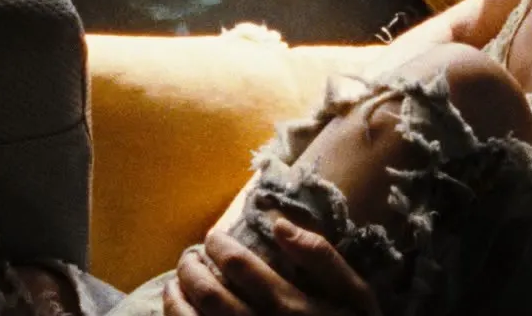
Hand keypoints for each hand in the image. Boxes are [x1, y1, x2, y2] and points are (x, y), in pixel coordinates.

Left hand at [163, 220, 379, 315]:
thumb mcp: (356, 294)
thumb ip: (321, 257)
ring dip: (176, 299)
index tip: (213, 237)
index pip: (237, 264)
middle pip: (208, 293)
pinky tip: (179, 313)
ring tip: (176, 283)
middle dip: (191, 268)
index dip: (218, 245)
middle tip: (188, 257)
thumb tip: (278, 224)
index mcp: (288, 306)